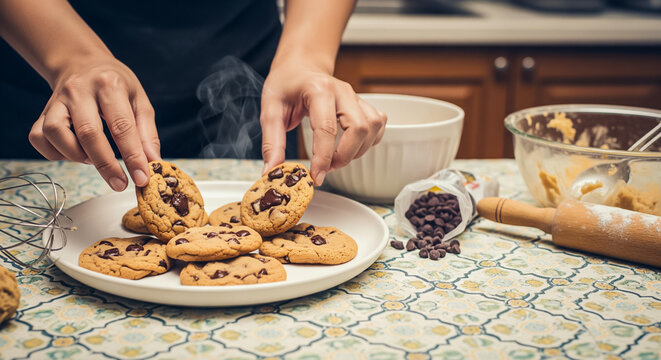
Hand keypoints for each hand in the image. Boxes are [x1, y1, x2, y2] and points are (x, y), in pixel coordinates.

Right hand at [29, 55, 160, 190]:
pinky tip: (74, 152)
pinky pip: (39, 138)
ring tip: (94, 158)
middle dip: (106, 164)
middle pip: (88, 133)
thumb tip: (153, 163)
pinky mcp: (42, 111)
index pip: (122, 126)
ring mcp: (56, 100)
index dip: (132, 156)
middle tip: (120, 184)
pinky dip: (55, 153)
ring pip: (56, 134)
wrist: (83, 63)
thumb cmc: (116, 85)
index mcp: (109, 85)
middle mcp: (79, 90)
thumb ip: (147, 133)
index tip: (142, 178)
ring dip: (77, 156)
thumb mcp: (140, 100)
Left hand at [260, 62, 386, 184]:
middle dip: (344, 156)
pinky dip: (368, 141)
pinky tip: (350, 146)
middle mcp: (342, 91)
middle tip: (325, 168)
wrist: (300, 67)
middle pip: (358, 129)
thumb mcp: (270, 110)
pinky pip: (377, 125)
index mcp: (318, 90)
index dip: (323, 158)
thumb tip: (272, 169)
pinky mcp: (364, 104)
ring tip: (335, 158)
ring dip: (357, 151)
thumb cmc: (285, 85)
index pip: (327, 128)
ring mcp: (356, 96)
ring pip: (372, 128)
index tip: (315, 176)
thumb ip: (272, 141)